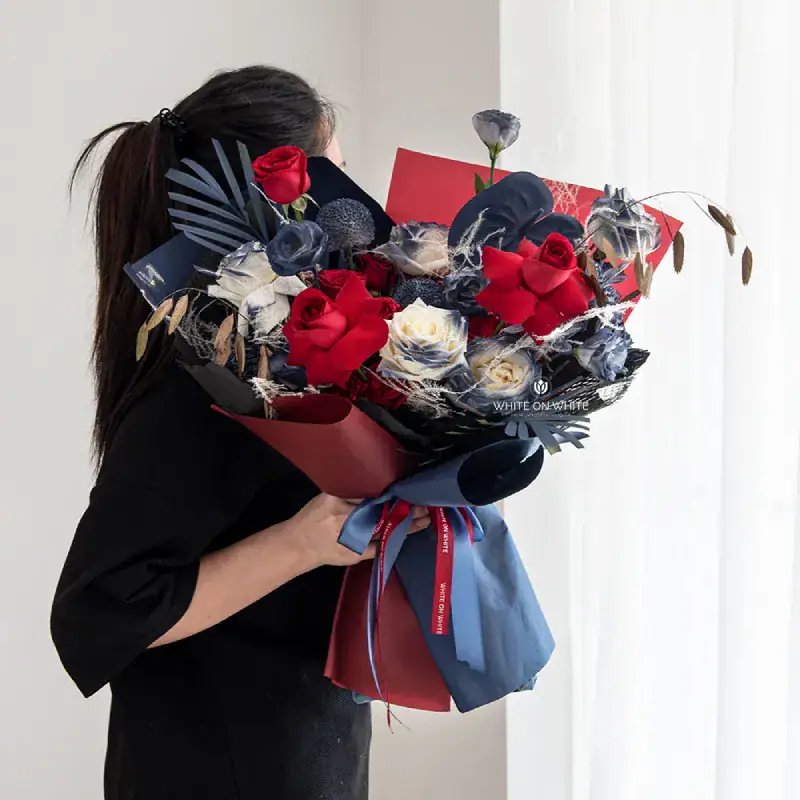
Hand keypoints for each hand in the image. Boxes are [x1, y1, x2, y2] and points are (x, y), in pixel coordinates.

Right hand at [279, 494, 430, 568]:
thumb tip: (378, 488)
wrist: (299, 545)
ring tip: (423, 520)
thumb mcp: (328, 497)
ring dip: (406, 527)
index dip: (393, 496)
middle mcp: (348, 521)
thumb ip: (351, 493)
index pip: (373, 498)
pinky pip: (379, 548)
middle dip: (405, 511)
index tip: (409, 492)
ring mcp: (353, 540)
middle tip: (423, 506)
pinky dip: (393, 541)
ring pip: (385, 532)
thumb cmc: (314, 517)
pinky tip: (407, 535)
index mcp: (340, 504)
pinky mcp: (356, 555)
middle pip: (383, 515)